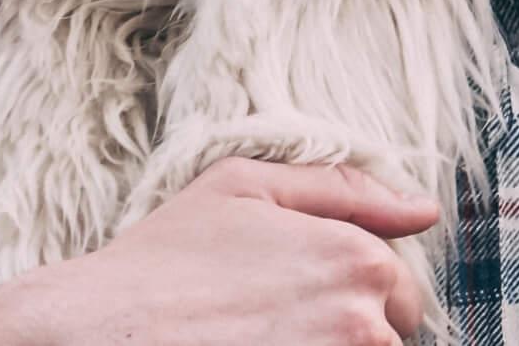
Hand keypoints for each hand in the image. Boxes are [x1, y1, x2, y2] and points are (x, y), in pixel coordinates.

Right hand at [0, 158, 440, 344]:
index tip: (298, 302)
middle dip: (344, 332)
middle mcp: (360, 324)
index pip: (402, 295)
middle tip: (271, 326)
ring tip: (256, 342)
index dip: (356, 296)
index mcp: (357, 260)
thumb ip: (344, 187)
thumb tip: (423, 210)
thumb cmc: (163, 260)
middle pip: (388, 339)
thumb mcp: (245, 188)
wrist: (95, 333)